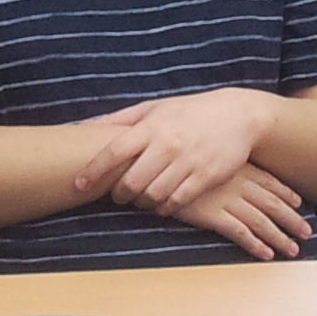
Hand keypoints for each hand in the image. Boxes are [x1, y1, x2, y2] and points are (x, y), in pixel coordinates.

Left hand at [75, 89, 270, 212]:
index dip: (93, 170)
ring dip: (141, 203)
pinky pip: (177, 201)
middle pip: (131, 181)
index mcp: (151, 127)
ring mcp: (187, 162)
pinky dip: (164, 208)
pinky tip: (161, 205)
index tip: (79, 184)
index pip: (114, 151)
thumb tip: (83, 126)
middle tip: (118, 195)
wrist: (238, 115)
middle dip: (119, 194)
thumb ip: (120, 118)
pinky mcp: (205, 177)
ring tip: (139, 200)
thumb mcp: (154, 107)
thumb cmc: (190, 111)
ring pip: (153, 195)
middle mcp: (167, 145)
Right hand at [172, 163, 315, 261]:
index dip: (286, 194)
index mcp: (236, 167)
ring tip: (292, 249)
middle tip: (307, 232)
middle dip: (292, 219)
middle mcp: (236, 183)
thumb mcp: (203, 152)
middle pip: (272, 204)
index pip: (269, 181)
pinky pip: (240, 232)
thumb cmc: (173, 157)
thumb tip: (227, 168)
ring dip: (279, 237)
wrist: (152, 163)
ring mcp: (225, 199)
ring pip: (261, 221)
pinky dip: (255, 244)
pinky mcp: (212, 215)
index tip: (300, 203)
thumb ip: (218, 161)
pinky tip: (265, 254)